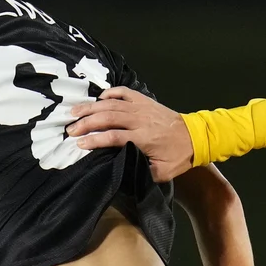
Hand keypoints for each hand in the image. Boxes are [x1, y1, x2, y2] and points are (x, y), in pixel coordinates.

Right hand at [67, 87, 194, 181]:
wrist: (196, 137)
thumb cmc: (178, 157)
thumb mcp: (162, 173)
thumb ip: (141, 172)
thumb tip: (121, 172)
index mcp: (143, 138)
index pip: (113, 137)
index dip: (94, 140)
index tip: (79, 144)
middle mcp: (140, 119)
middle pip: (108, 117)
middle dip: (86, 123)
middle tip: (70, 129)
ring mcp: (142, 107)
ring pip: (112, 103)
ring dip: (91, 107)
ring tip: (74, 112)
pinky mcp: (145, 101)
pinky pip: (125, 92)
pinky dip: (110, 93)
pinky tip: (98, 99)